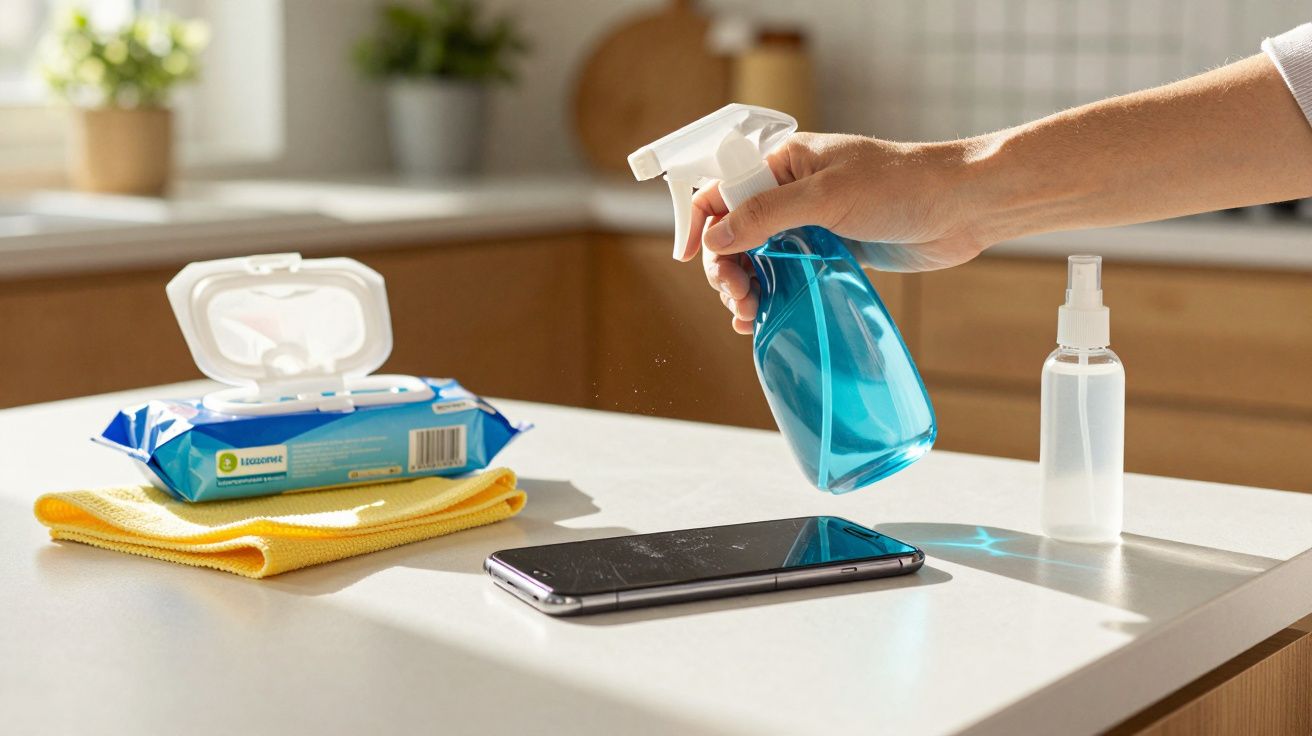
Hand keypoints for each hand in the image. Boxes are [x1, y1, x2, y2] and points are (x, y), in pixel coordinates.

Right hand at [681, 133, 989, 333]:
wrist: (962, 207)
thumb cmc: (900, 187)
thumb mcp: (827, 197)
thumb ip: (767, 215)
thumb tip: (714, 238)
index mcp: (784, 163)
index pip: (721, 190)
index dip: (698, 223)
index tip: (689, 257)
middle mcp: (791, 192)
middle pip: (734, 232)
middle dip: (726, 268)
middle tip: (738, 300)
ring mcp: (810, 223)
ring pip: (757, 258)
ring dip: (745, 287)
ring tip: (750, 315)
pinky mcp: (830, 251)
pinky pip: (785, 274)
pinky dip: (770, 295)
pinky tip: (764, 317)